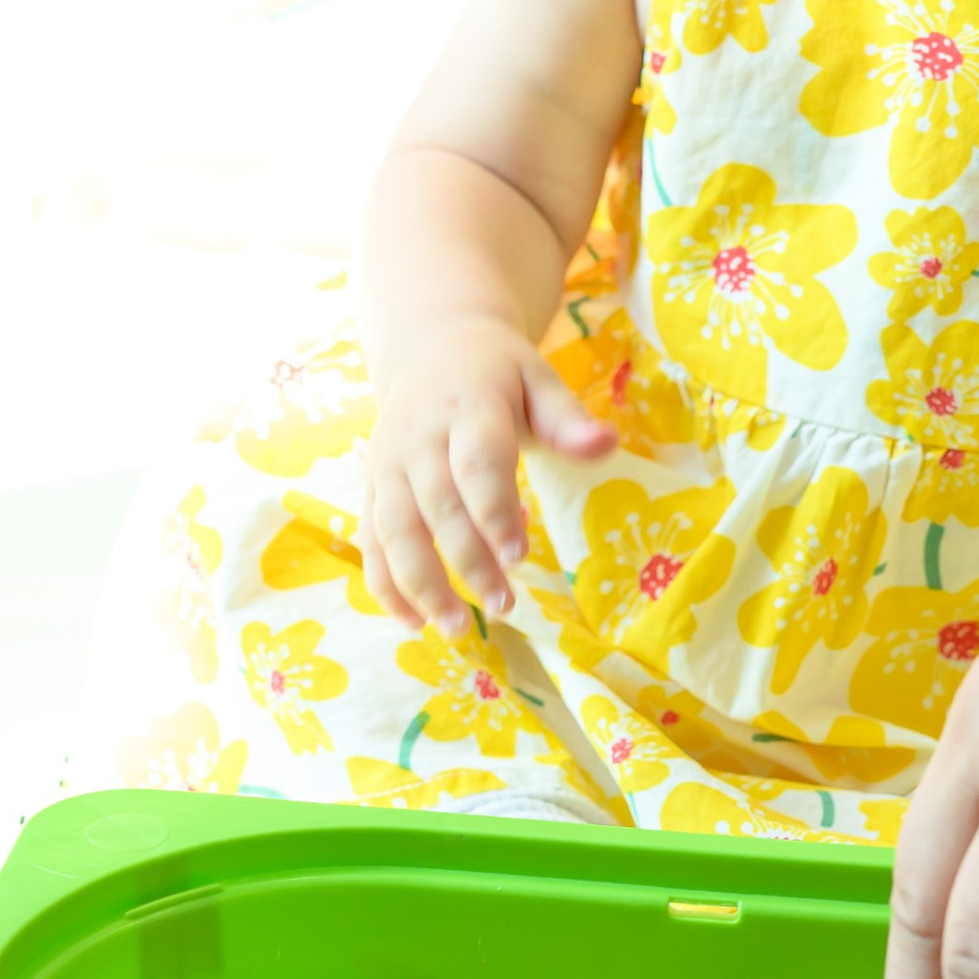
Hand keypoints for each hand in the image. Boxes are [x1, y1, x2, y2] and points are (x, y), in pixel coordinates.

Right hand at [359, 322, 612, 629]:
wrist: (432, 349)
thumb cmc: (499, 375)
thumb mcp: (538, 380)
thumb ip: (567, 419)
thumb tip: (607, 443)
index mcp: (467, 406)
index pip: (476, 463)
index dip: (494, 511)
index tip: (518, 557)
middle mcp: (418, 438)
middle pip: (437, 506)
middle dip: (467, 561)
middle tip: (504, 606)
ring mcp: (388, 465)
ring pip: (395, 531)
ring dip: (421, 584)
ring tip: (458, 629)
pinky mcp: (372, 488)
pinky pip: (370, 541)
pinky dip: (385, 585)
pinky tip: (414, 623)